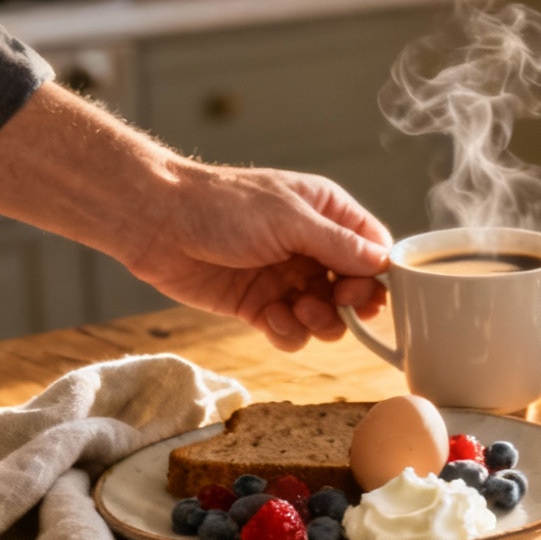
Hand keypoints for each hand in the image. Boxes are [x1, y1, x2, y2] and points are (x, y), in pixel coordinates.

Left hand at [0, 83, 395, 351]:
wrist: (157, 223)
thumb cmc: (222, 207)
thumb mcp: (290, 220)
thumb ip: (340, 245)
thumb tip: (384, 263)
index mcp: (325, 214)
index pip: (372, 249)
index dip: (376, 276)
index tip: (367, 293)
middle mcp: (310, 247)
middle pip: (353, 288)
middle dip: (347, 304)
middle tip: (333, 304)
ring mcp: (285, 278)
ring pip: (326, 316)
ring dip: (318, 322)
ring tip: (298, 311)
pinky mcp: (259, 306)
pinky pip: (291, 331)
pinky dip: (287, 332)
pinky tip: (269, 318)